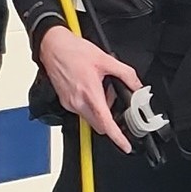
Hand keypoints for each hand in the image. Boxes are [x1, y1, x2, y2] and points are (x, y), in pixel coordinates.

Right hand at [38, 26, 143, 152]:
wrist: (53, 46)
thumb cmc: (73, 51)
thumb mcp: (106, 59)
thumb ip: (126, 74)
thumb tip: (137, 86)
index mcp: (89, 93)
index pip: (105, 122)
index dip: (117, 137)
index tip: (125, 145)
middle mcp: (77, 102)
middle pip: (99, 124)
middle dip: (110, 117)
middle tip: (113, 97)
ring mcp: (70, 103)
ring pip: (91, 118)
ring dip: (100, 109)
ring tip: (99, 87)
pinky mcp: (65, 102)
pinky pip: (82, 111)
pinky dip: (90, 104)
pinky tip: (90, 86)